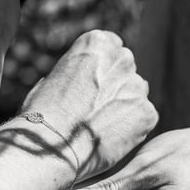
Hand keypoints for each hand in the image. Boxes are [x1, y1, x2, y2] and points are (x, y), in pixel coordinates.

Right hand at [15, 30, 157, 179]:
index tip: (92, 85)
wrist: (51, 147)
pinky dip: (131, 128)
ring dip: (123, 106)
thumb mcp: (53, 78)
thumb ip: (78, 72)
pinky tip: (108, 139)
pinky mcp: (147, 112)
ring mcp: (137, 86)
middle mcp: (122, 57)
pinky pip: (142, 118)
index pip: (111, 46)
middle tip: (95, 109)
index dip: (101, 68)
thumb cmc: (42, 114)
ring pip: (135, 94)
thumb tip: (86, 81)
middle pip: (125, 69)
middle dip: (114, 85)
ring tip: (99, 127)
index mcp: (97, 42)